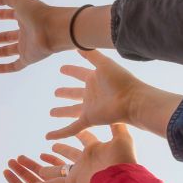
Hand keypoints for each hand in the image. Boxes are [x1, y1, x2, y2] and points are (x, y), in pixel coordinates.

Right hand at [0, 0, 70, 73]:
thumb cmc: (39, 13)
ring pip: (5, 51)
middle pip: (4, 37)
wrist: (54, 29)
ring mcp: (27, 46)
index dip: (3, 14)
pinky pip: (15, 65)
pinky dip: (3, 68)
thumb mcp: (20, 1)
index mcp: (25, 17)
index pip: (12, 15)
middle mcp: (25, 32)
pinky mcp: (28, 58)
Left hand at [3, 154, 65, 182]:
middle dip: (20, 170)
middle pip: (31, 179)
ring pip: (41, 172)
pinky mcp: (66, 177)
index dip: (14, 181)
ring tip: (19, 157)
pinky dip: (51, 160)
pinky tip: (40, 155)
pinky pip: (58, 166)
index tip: (5, 171)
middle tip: (11, 160)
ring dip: (30, 163)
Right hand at [32, 125, 137, 182]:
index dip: (79, 132)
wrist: (122, 181)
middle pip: (69, 153)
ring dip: (48, 169)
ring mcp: (79, 172)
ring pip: (59, 170)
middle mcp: (86, 160)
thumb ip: (117, 125)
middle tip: (52, 144)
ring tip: (37, 168)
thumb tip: (118, 109)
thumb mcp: (122, 138)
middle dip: (61, 149)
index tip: (73, 127)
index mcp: (96, 149)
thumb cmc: (123, 159)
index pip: (85, 138)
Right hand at [46, 50, 182, 139]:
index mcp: (94, 79)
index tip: (61, 69)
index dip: (71, 71)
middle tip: (55, 92)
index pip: (79, 73)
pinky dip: (59, 133)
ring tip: (51, 112)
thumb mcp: (104, 63)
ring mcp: (90, 108)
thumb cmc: (121, 80)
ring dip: (62, 112)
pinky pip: (71, 128)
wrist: (132, 100)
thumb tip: (77, 46)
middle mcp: (91, 94)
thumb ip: (91, 55)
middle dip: (65, 93)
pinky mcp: (89, 119)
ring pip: (72, 111)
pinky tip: (49, 136)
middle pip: (74, 93)